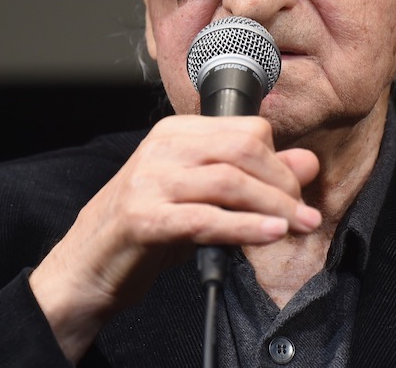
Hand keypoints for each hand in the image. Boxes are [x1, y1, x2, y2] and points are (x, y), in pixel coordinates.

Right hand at [29, 114, 320, 360]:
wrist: (89, 266)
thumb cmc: (149, 229)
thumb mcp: (208, 197)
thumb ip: (256, 177)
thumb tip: (307, 163)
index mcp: (176, 132)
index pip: (246, 129)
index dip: (280, 160)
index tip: (297, 191)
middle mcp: (161, 147)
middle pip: (243, 150)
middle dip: (282, 184)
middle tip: (304, 214)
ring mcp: (148, 180)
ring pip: (229, 182)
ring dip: (273, 207)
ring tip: (298, 227)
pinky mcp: (141, 218)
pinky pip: (205, 218)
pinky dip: (245, 227)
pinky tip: (270, 234)